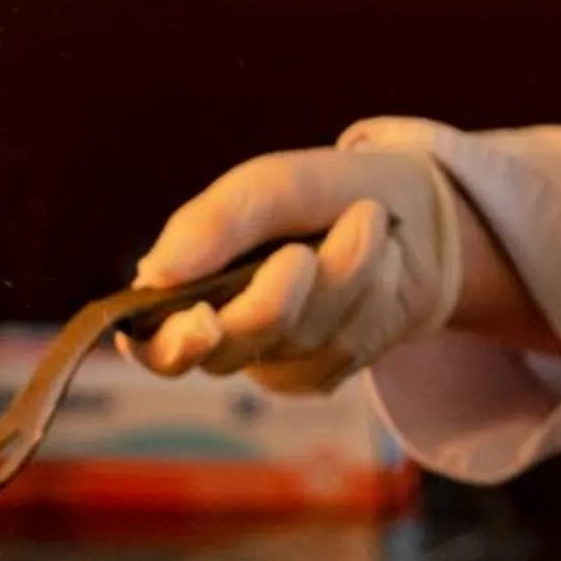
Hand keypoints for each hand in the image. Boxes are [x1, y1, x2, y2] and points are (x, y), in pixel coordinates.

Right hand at [131, 137, 466, 391]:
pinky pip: (344, 350)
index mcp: (184, 286)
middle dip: (275, 298)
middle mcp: (220, 333)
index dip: (169, 344)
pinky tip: (380, 264)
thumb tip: (153, 274)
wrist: (410, 210)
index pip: (150, 344)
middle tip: (304, 253)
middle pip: (231, 346)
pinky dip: (372, 297)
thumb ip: (213, 223)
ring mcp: (272, 359)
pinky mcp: (322, 373)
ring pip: (298, 342)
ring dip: (344, 276)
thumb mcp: (268, 187)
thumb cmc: (318, 195)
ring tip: (367, 221)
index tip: (205, 320)